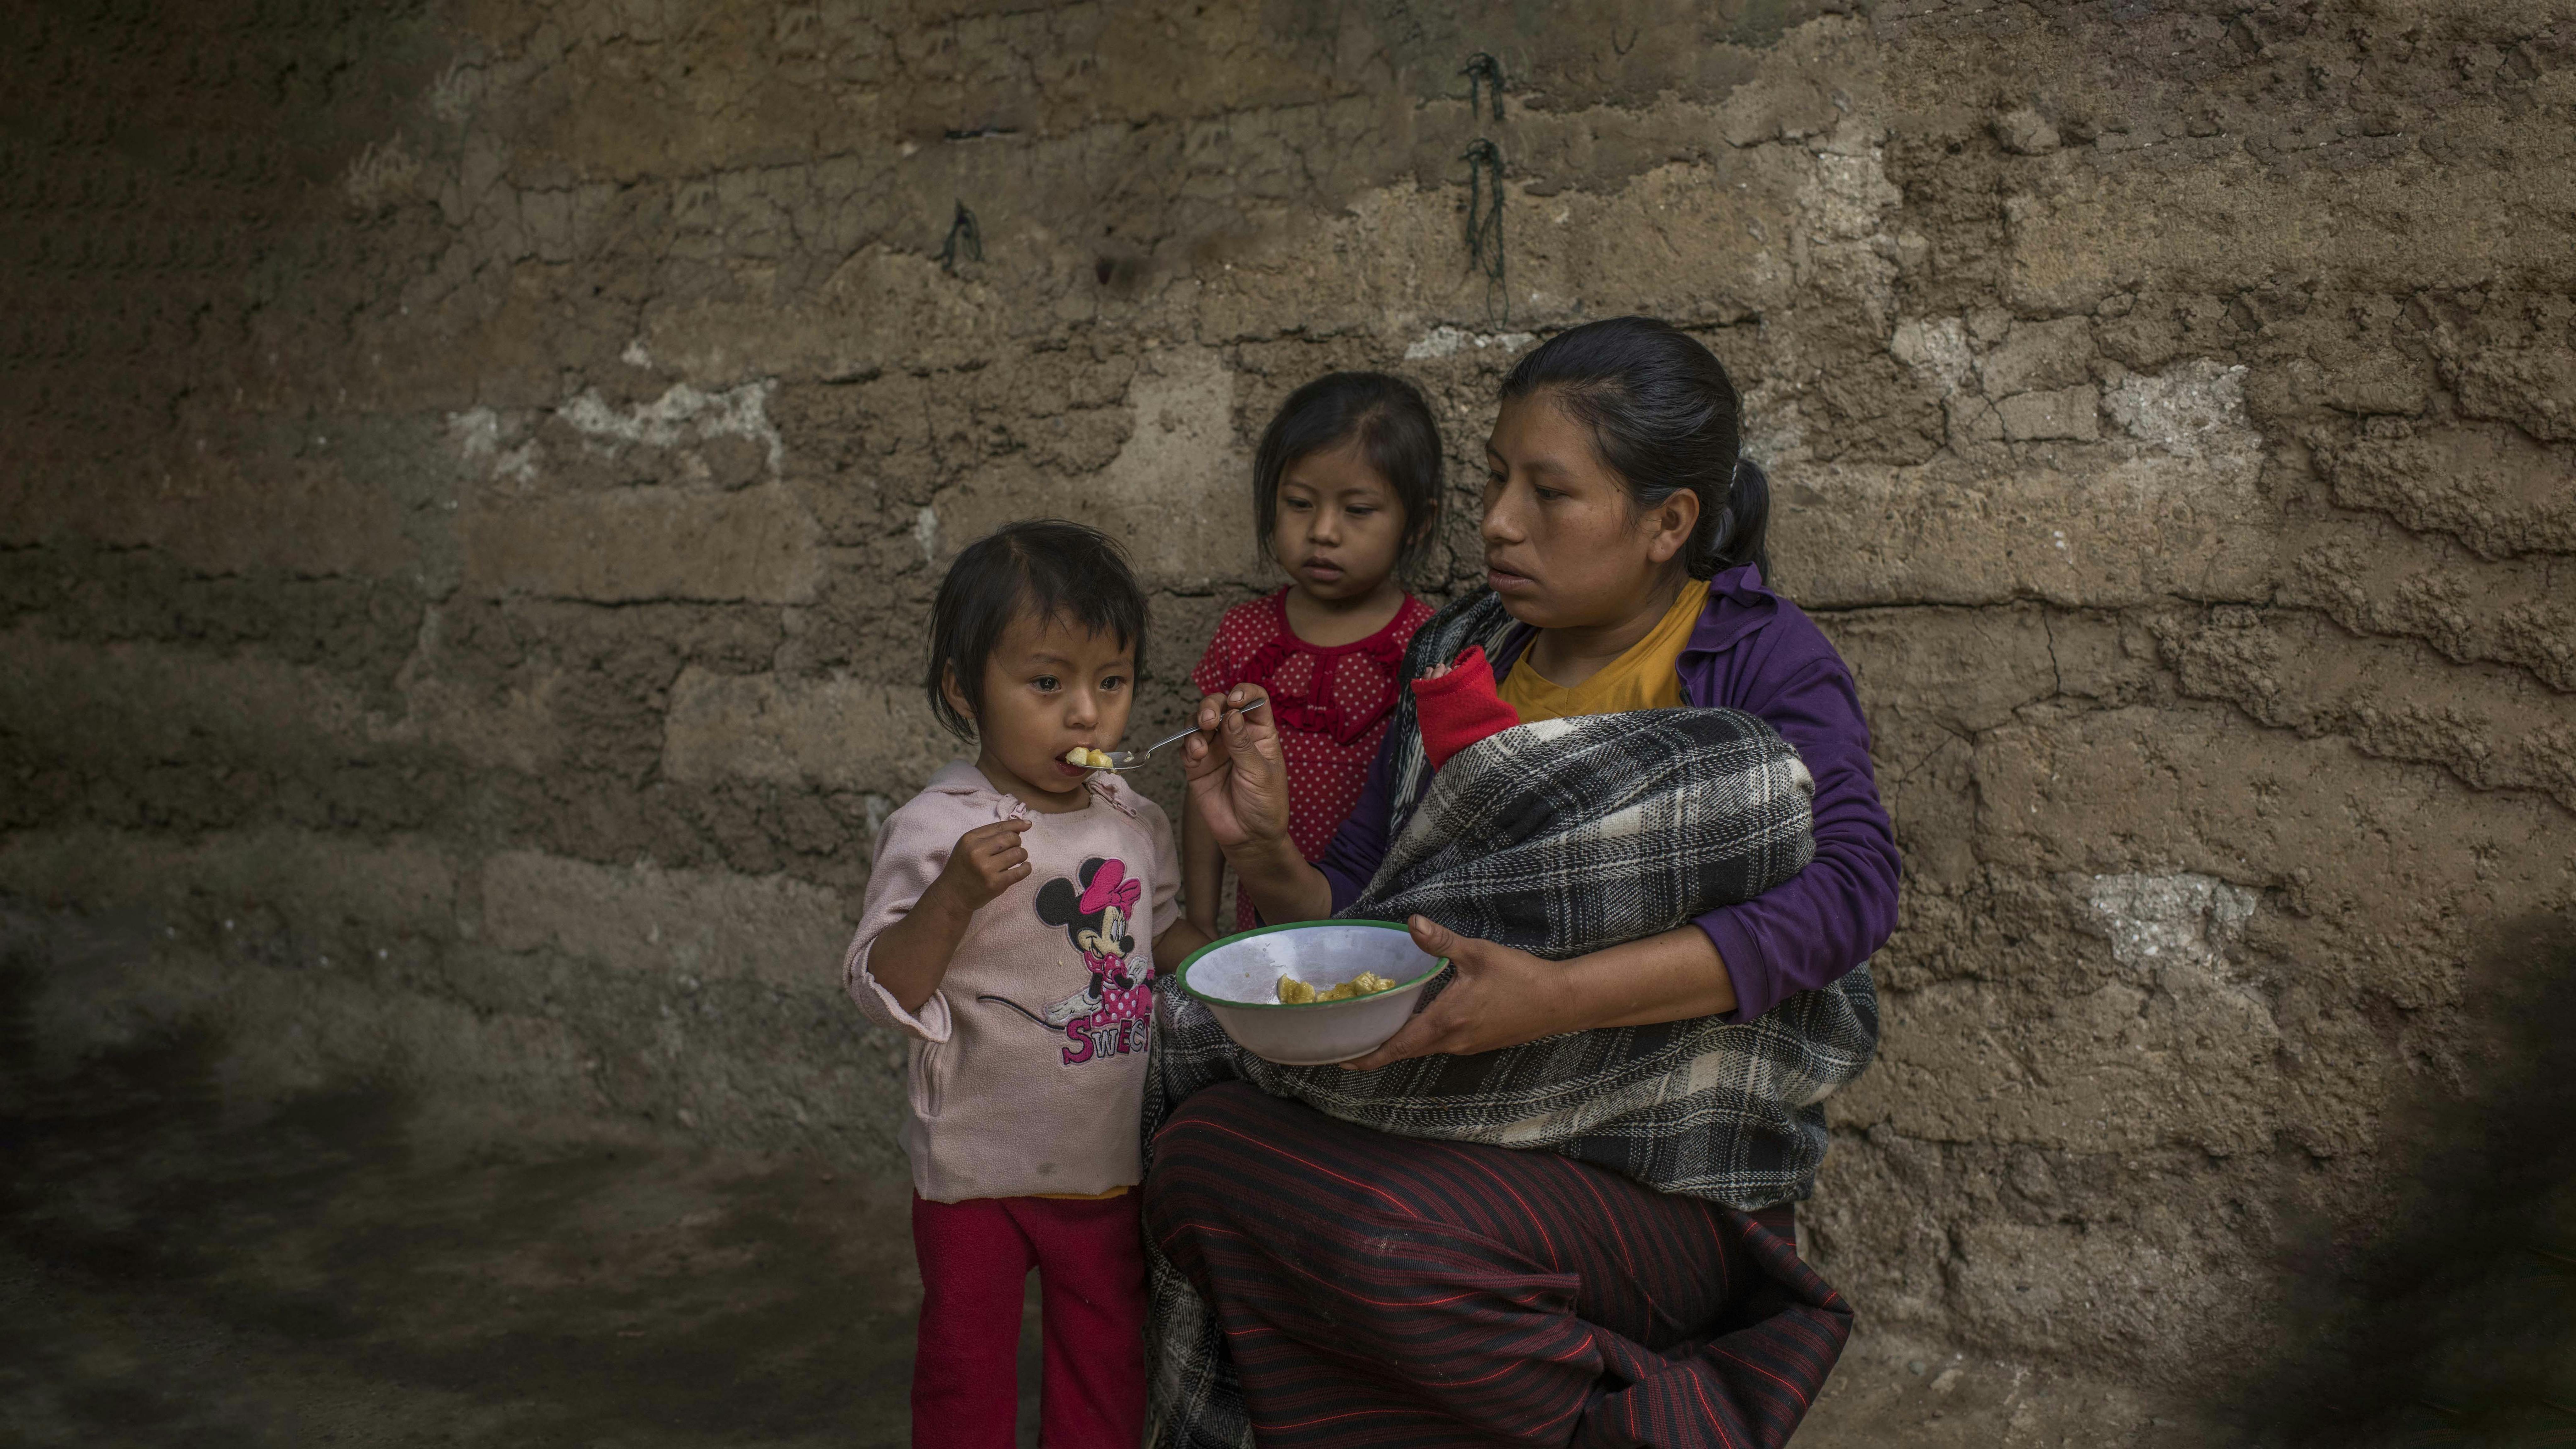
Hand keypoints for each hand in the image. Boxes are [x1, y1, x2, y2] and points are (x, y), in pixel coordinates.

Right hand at [933, 819, 1032, 911]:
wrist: (952, 894)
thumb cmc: (962, 868)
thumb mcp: (968, 847)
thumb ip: (989, 837)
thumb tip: (1018, 829)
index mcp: (970, 839)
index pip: (999, 827)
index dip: (1016, 824)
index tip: (1027, 824)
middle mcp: (977, 852)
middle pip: (1010, 838)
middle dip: (1017, 842)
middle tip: (1014, 848)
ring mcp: (986, 868)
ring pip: (1018, 853)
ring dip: (1022, 855)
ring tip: (1017, 859)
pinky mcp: (995, 884)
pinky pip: (1020, 872)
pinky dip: (1026, 868)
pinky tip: (1024, 867)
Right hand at [1181, 684, 1292, 857]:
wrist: (1249, 838)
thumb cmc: (1265, 804)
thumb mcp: (1260, 772)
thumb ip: (1242, 744)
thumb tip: (1231, 714)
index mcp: (1260, 733)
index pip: (1253, 700)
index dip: (1244, 693)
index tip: (1236, 699)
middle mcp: (1236, 736)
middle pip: (1220, 705)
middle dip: (1212, 705)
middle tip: (1210, 719)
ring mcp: (1215, 749)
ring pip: (1199, 722)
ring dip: (1197, 723)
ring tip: (1201, 743)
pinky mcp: (1197, 765)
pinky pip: (1187, 746)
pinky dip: (1188, 745)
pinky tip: (1196, 755)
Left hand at [1338, 916, 1581, 1069]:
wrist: (1559, 1002)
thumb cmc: (1520, 977)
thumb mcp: (1478, 953)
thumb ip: (1441, 942)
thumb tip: (1412, 923)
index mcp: (1446, 1021)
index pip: (1398, 1046)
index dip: (1368, 1056)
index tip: (1341, 1060)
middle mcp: (1452, 1040)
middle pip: (1405, 1050)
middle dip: (1375, 1049)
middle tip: (1347, 1040)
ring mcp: (1466, 1045)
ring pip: (1423, 1047)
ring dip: (1398, 1042)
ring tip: (1373, 1028)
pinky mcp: (1478, 1043)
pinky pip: (1440, 1043)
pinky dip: (1420, 1037)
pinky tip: (1414, 1020)